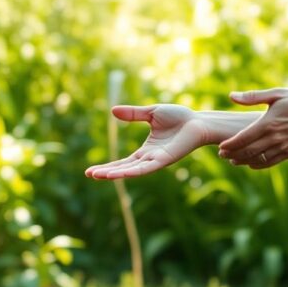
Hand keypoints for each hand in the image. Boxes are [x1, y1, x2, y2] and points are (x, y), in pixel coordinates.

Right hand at [85, 104, 207, 178]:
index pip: (122, 162)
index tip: (90, 170)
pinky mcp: (165, 160)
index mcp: (146, 151)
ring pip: (132, 171)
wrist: (198, 120)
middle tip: (89, 175)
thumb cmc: (179, 117)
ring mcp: (157, 161)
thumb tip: (112, 111)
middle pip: (124, 169)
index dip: (108, 166)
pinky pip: (146, 168)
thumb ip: (133, 114)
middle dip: (107, 173)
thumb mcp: (151, 113)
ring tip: (98, 175)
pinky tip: (121, 174)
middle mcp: (149, 159)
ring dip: (115, 174)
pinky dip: (132, 171)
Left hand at [218, 89, 287, 167]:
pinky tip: (251, 164)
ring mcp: (283, 148)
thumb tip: (231, 96)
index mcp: (268, 123)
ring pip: (258, 159)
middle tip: (222, 155)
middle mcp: (274, 138)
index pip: (243, 139)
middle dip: (233, 155)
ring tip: (233, 161)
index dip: (229, 145)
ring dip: (243, 161)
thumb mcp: (278, 94)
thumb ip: (253, 97)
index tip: (220, 147)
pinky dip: (258, 165)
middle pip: (247, 151)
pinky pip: (270, 162)